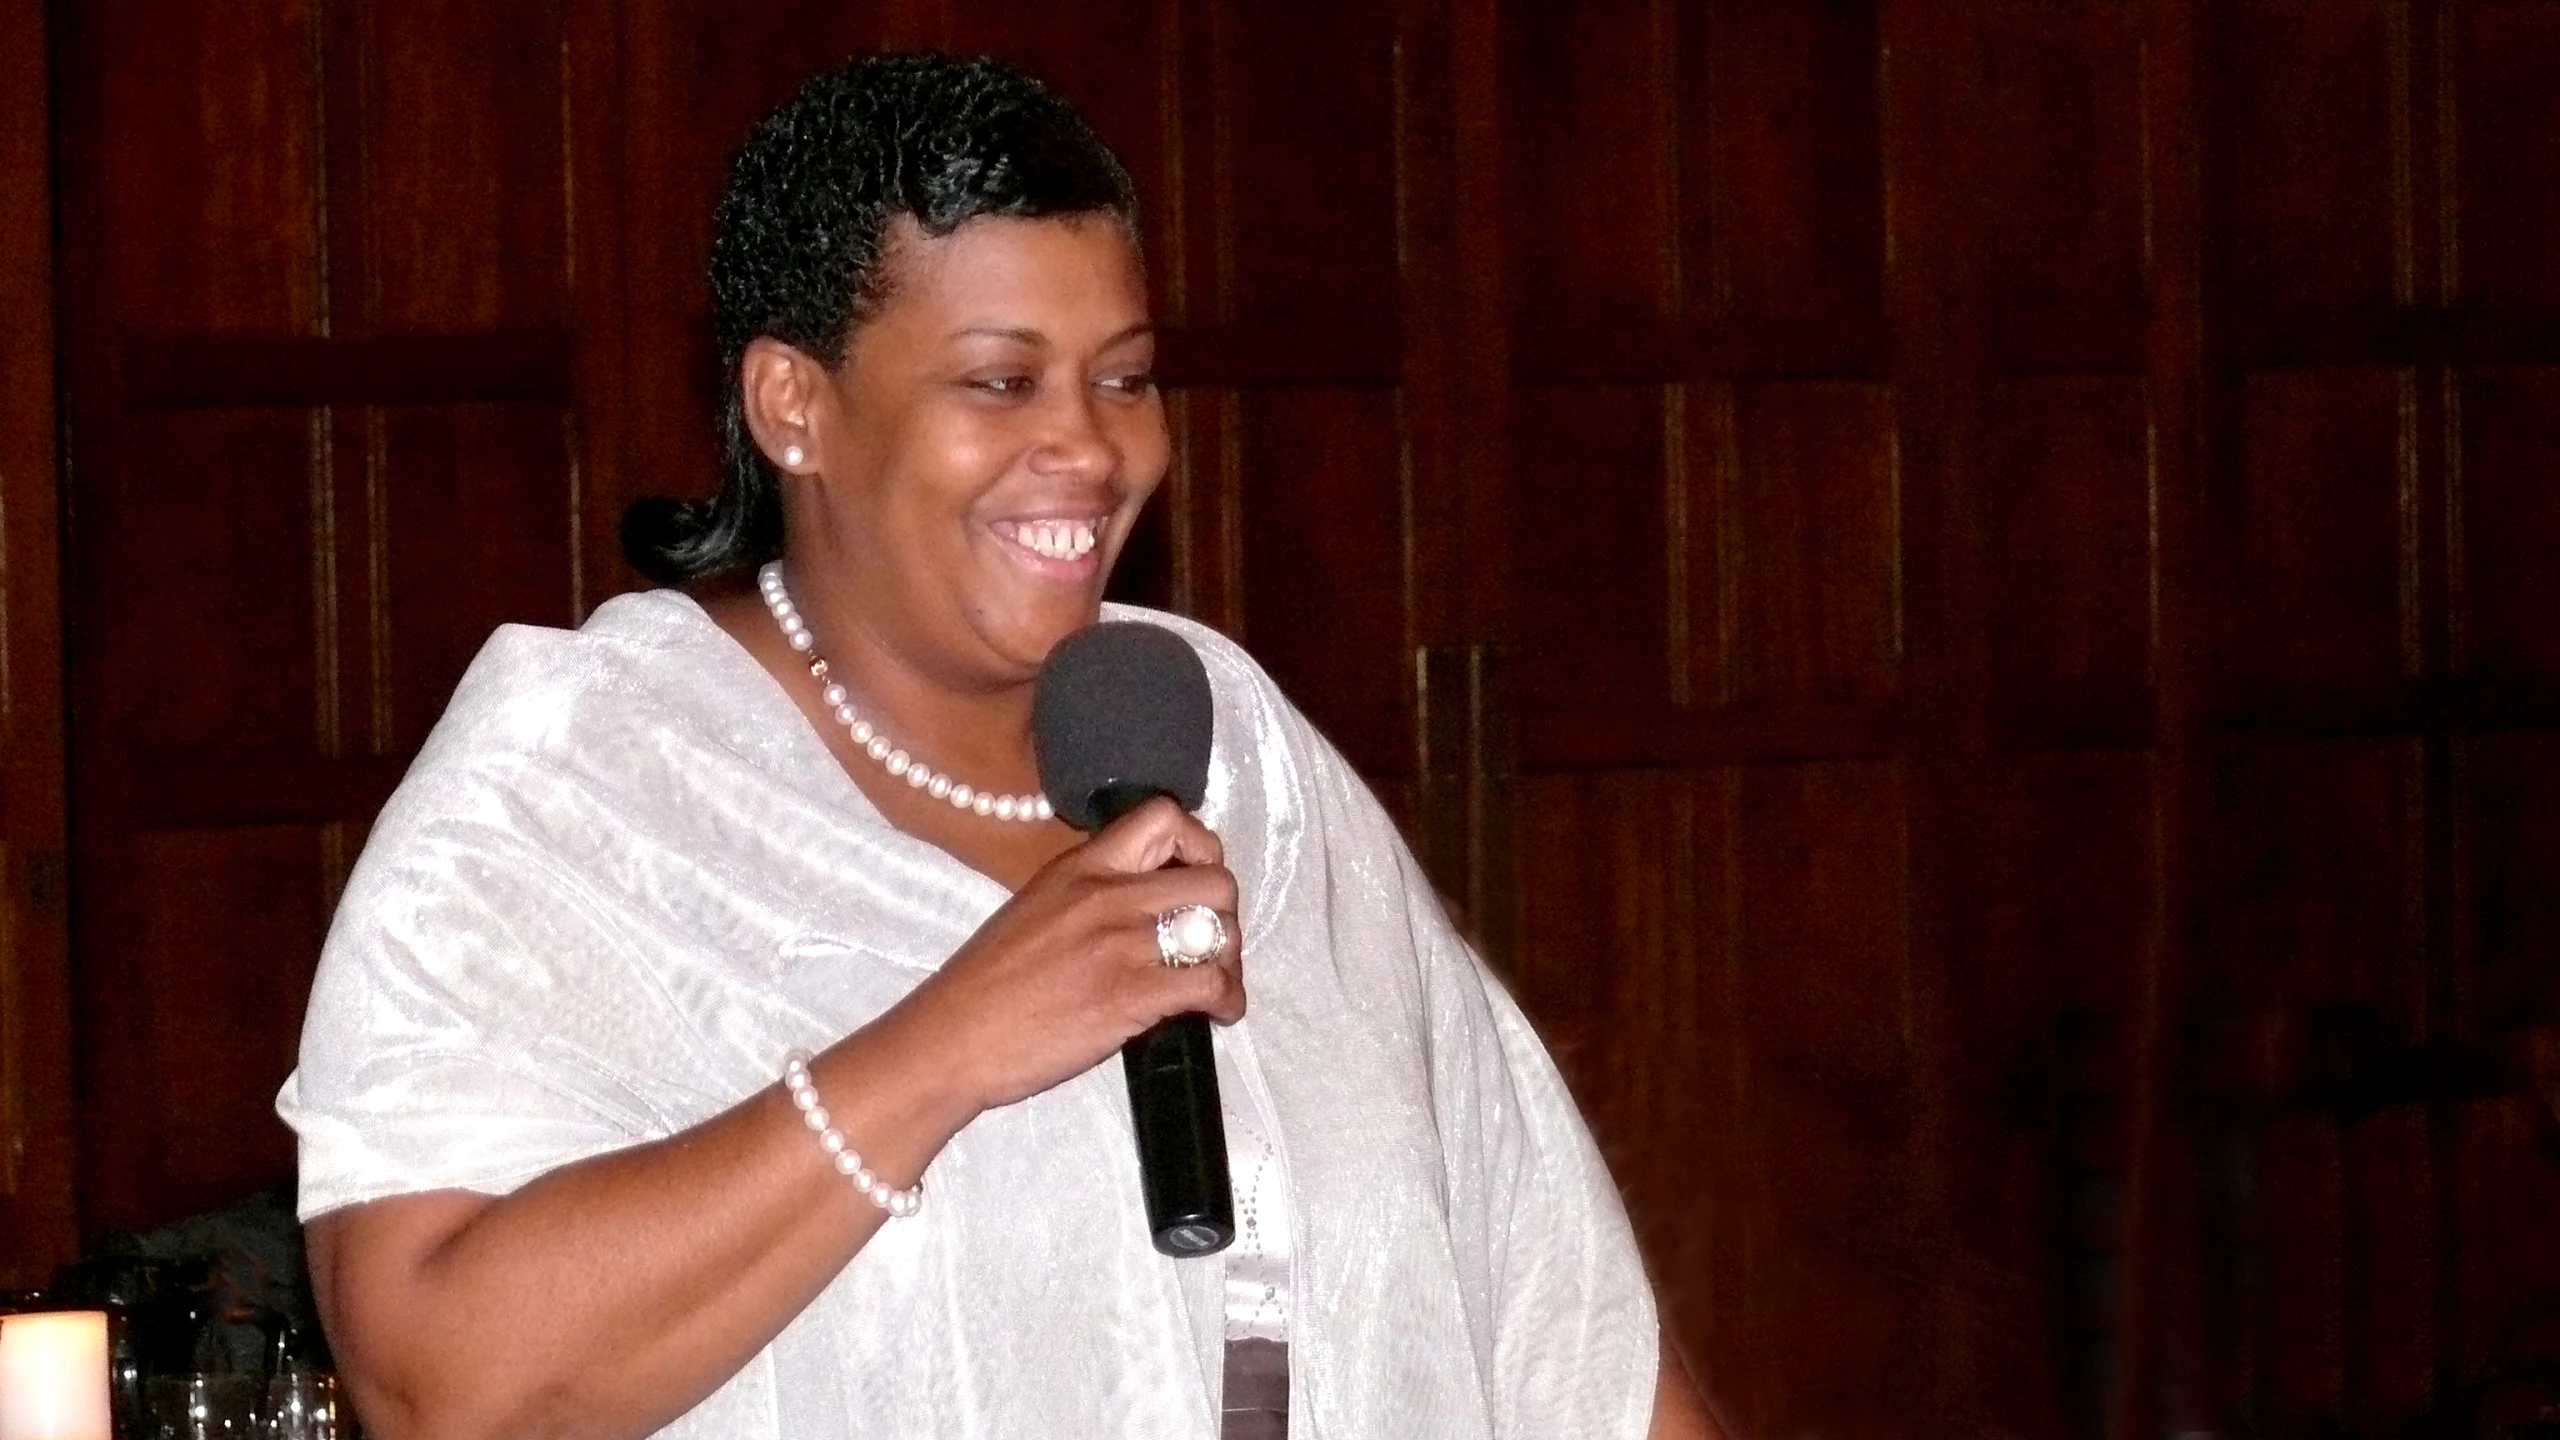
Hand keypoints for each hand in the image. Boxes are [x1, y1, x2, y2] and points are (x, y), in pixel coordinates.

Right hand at [901, 797, 1243, 1112]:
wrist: (953, 1036)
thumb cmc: (986, 982)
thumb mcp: (1036, 906)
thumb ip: (1089, 892)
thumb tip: (1140, 899)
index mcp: (1080, 866)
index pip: (1163, 816)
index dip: (1198, 844)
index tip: (1193, 876)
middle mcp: (1107, 894)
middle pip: (1214, 879)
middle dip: (1224, 911)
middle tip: (1208, 940)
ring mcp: (1122, 944)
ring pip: (1221, 931)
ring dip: (1229, 959)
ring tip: (1214, 979)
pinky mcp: (1131, 995)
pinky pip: (1211, 984)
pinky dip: (1228, 1000)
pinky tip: (1217, 1012)